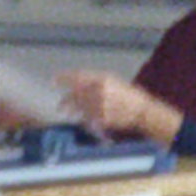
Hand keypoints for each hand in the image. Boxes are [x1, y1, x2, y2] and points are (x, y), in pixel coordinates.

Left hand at [58, 69, 178, 143]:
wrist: (141, 110)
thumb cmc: (127, 95)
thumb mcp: (112, 81)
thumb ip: (95, 81)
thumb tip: (77, 84)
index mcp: (102, 78)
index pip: (78, 76)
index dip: (65, 78)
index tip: (55, 80)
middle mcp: (99, 91)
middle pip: (76, 94)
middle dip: (66, 99)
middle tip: (60, 103)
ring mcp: (100, 105)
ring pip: (79, 107)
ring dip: (71, 109)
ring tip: (65, 110)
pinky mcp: (101, 118)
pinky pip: (87, 118)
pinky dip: (82, 118)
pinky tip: (80, 118)